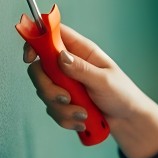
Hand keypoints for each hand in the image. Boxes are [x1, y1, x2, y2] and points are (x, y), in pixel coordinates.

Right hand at [19, 18, 151, 131]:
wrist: (127, 120)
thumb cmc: (122, 94)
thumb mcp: (104, 80)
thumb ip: (81, 69)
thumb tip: (60, 56)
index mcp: (80, 51)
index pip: (51, 36)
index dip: (36, 41)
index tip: (30, 58)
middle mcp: (69, 65)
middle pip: (40, 68)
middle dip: (48, 87)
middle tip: (66, 98)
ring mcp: (65, 84)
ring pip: (44, 92)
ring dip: (62, 108)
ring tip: (84, 114)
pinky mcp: (64, 102)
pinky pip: (52, 109)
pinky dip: (65, 118)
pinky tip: (82, 122)